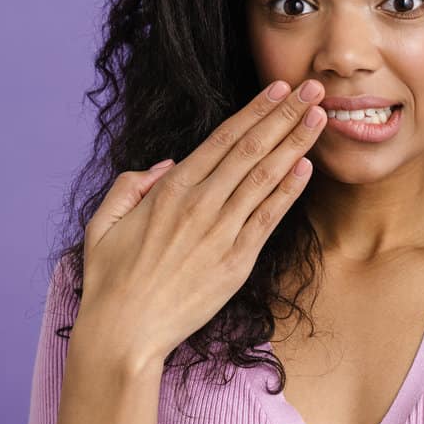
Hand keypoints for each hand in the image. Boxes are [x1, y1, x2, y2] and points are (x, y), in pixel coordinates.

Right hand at [77, 78, 326, 366]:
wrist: (124, 334)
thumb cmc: (111, 279)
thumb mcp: (102, 223)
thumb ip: (130, 186)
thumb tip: (167, 165)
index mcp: (170, 190)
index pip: (223, 138)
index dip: (256, 110)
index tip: (279, 89)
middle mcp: (200, 204)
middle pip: (252, 149)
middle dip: (286, 115)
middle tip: (314, 89)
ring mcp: (222, 233)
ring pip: (265, 177)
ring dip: (296, 144)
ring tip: (320, 117)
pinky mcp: (237, 262)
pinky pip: (269, 218)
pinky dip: (289, 191)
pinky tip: (307, 168)